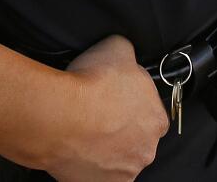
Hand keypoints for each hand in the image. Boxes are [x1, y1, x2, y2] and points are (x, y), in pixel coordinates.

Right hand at [49, 36, 166, 181]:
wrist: (59, 117)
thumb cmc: (91, 86)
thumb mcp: (117, 47)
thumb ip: (129, 54)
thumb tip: (126, 54)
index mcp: (157, 121)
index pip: (152, 114)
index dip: (134, 104)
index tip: (117, 99)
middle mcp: (144, 152)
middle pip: (136, 140)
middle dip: (120, 129)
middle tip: (98, 115)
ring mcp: (121, 173)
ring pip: (116, 160)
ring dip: (104, 149)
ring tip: (83, 132)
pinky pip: (95, 175)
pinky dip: (86, 164)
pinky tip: (75, 147)